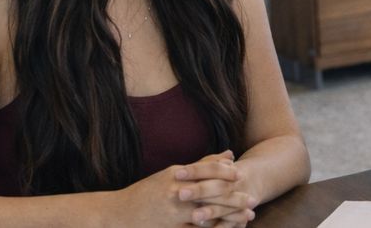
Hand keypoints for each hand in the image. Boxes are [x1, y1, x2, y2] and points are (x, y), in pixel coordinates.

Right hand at [112, 151, 255, 226]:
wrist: (119, 215)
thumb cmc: (147, 193)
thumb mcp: (172, 175)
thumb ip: (202, 164)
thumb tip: (229, 153)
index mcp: (176, 175)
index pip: (205, 169)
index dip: (224, 172)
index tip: (241, 174)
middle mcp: (175, 192)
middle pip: (211, 192)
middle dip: (234, 197)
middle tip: (252, 200)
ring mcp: (173, 213)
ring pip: (208, 214)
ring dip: (230, 216)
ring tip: (247, 217)